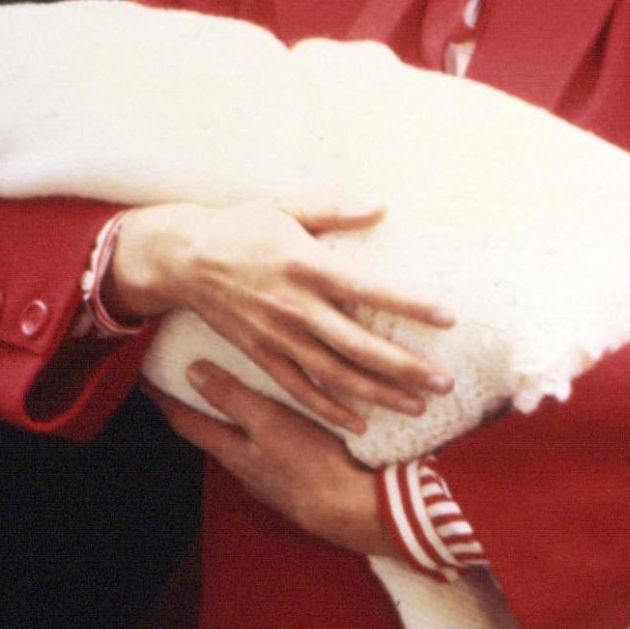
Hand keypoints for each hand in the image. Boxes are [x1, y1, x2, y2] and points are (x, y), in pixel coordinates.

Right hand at [108, 198, 453, 432]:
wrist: (182, 259)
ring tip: (418, 405)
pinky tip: (359, 422)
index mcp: (308, 267)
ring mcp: (278, 336)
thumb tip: (381, 205)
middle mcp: (297, 307)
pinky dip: (329, 409)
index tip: (447, 317)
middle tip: (444, 381)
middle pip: (360, 346)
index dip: (411, 305)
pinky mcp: (261, 354)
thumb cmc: (239, 227)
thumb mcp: (287, 207)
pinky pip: (299, 389)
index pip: (371, 289)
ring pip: (336, 375)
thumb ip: (335, 210)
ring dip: (379, 393)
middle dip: (406, 367)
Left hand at [142, 362, 394, 556]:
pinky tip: (282, 432)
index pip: (186, 421)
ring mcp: (267, 483)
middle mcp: (243, 469)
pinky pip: (268, 459)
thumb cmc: (312, 463)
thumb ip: (232, 398)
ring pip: (240, 448)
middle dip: (197, 411)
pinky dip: (264, 440)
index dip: (164, 399)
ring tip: (238, 402)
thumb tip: (192, 372)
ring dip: (233, 426)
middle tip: (189, 384)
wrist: (352, 511)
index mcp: (232, 450)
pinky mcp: (292, 489)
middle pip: (211, 436)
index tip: (144, 379)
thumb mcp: (271, 421)